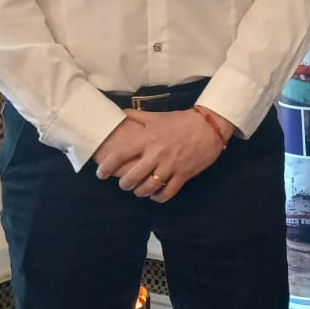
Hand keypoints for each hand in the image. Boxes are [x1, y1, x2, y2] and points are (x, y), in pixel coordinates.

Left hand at [95, 109, 225, 201]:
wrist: (209, 125)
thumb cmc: (181, 121)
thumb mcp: (157, 116)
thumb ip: (137, 116)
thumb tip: (121, 111)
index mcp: (147, 139)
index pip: (120, 155)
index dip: (106, 167)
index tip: (100, 174)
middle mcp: (156, 154)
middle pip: (132, 177)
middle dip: (125, 184)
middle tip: (125, 184)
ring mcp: (170, 166)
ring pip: (148, 188)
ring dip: (140, 192)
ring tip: (140, 190)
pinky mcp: (184, 174)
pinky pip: (167, 192)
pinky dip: (159, 197)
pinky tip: (156, 195)